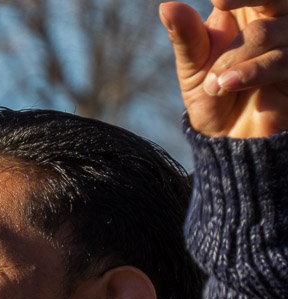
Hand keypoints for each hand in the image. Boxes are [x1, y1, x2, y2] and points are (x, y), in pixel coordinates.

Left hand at [160, 0, 287, 136]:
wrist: (229, 139)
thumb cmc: (212, 98)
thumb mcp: (193, 67)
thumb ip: (186, 36)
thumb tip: (166, 7)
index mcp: (247, 10)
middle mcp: (273, 20)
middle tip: (219, 2)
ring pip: (264, 33)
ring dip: (232, 60)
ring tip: (214, 85)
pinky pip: (280, 61)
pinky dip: (250, 72)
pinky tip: (227, 84)